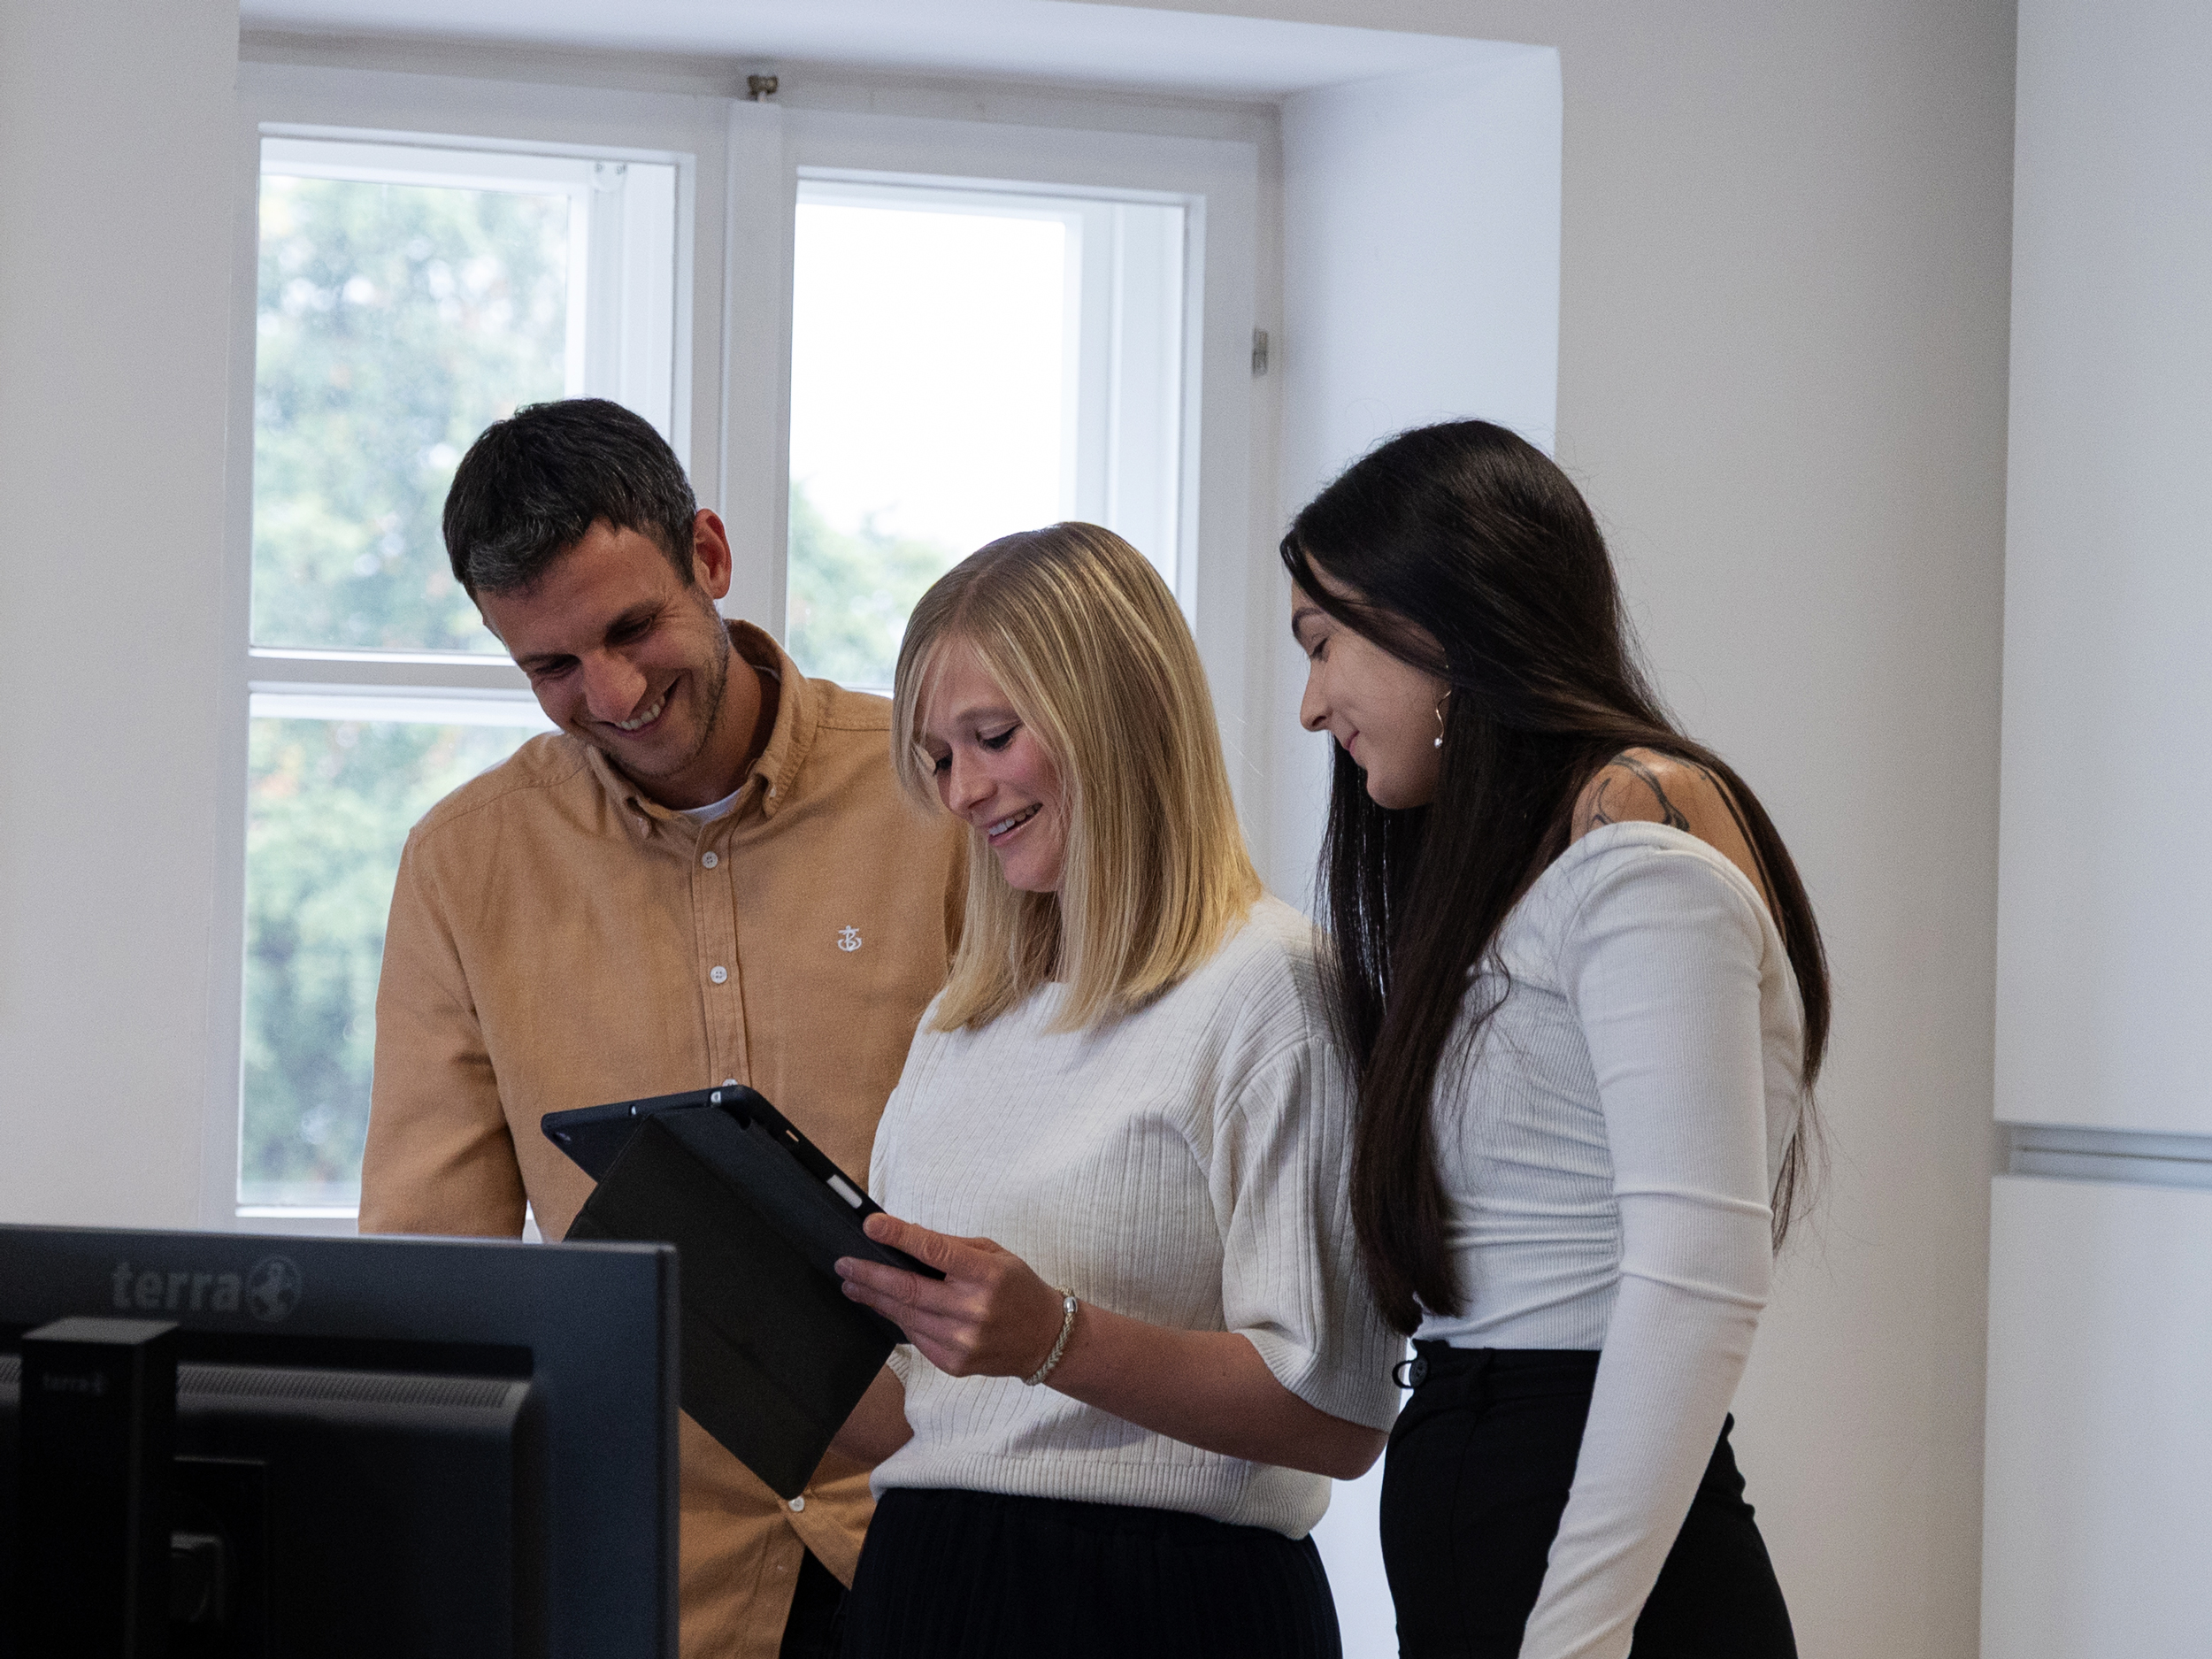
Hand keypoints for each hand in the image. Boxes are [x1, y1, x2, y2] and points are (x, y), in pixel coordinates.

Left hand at [834, 1213, 1067, 1380]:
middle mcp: (973, 1310)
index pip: (935, 1251)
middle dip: (870, 1275)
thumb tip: (905, 1237)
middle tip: (844, 1264)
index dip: (899, 1237)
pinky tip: (884, 1306)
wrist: (1044, 1339)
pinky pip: (915, 1336)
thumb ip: (951, 1247)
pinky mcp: (953, 1363)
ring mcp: (962, 1341)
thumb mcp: (995, 1255)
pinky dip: (897, 1318)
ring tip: (851, 1284)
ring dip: (874, 1299)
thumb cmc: (1017, 1288)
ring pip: (905, 1316)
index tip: (870, 1226)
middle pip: (909, 1289)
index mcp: (986, 1275)